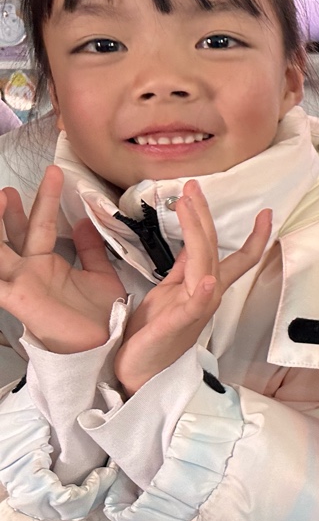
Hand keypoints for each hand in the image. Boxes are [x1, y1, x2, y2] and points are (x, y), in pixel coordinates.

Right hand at [0, 166, 124, 353]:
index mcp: (46, 264)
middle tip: (5, 188)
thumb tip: (82, 222)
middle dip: (6, 210)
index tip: (51, 174)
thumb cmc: (102, 316)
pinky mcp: (15, 298)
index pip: (40, 224)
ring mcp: (19, 283)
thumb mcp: (100, 275)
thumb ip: (90, 249)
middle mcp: (29, 271)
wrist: (106, 346)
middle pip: (12, 233)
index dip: (43, 200)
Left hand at [113, 181, 270, 394]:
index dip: (253, 236)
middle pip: (213, 250)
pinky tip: (207, 278)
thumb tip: (192, 242)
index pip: (235, 257)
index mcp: (204, 288)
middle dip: (204, 216)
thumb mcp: (168, 293)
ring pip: (204, 266)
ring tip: (187, 205)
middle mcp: (207, 295)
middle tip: (193, 186)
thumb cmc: (152, 335)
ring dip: (197, 235)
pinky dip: (203, 291)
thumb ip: (183, 269)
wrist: (137, 373)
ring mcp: (195, 310)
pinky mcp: (177, 325)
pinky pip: (194, 306)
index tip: (266, 212)